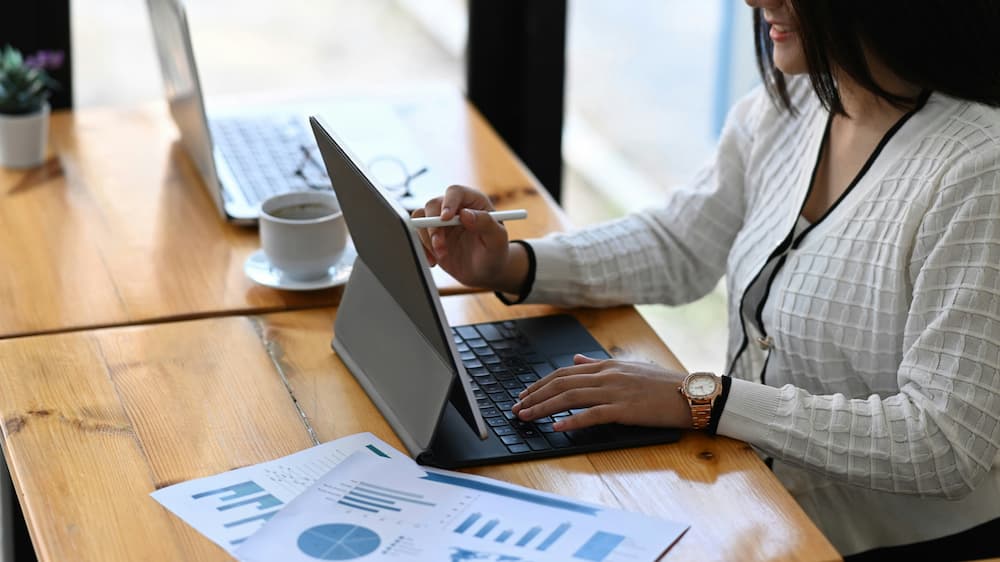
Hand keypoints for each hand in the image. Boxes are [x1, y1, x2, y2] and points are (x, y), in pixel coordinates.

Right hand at [412, 185, 525, 291]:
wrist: (484, 272)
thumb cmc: (495, 253)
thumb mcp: (497, 240)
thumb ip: (486, 224)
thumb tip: (466, 214)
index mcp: (473, 202)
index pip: (455, 192)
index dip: (448, 202)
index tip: (446, 218)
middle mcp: (454, 208)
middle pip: (433, 205)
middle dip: (433, 226)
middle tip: (440, 245)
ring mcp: (440, 221)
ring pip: (421, 219)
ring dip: (427, 239)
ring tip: (441, 256)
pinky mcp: (430, 235)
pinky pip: (416, 235)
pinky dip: (421, 248)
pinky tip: (433, 261)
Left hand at [512, 355, 693, 430]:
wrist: (692, 393)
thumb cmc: (663, 383)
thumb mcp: (629, 367)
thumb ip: (600, 364)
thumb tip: (576, 358)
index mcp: (607, 365)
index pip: (564, 372)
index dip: (541, 383)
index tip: (525, 393)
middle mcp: (607, 375)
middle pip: (561, 383)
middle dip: (534, 395)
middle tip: (517, 408)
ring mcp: (615, 391)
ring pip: (570, 397)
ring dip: (544, 407)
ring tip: (526, 416)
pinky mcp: (625, 409)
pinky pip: (592, 415)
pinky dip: (571, 421)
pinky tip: (556, 427)